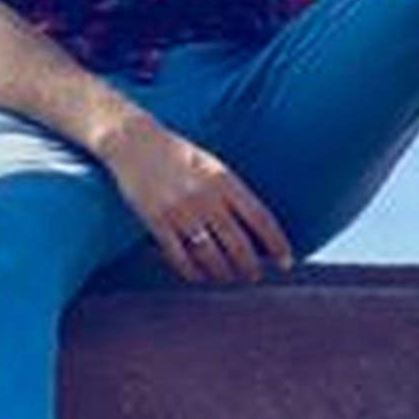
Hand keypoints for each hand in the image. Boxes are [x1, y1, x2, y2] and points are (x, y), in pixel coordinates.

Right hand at [97, 112, 294, 284]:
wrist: (131, 141)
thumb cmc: (175, 153)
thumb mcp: (211, 165)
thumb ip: (231, 192)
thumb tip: (255, 226)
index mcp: (223, 181)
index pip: (261, 219)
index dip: (278, 244)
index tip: (287, 262)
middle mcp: (205, 198)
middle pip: (239, 245)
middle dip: (250, 268)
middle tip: (253, 276)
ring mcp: (180, 211)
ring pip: (212, 257)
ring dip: (224, 274)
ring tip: (227, 278)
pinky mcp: (156, 222)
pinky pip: (180, 258)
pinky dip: (192, 273)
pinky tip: (198, 276)